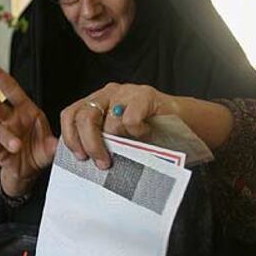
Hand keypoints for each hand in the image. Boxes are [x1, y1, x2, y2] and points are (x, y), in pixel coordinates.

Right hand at [0, 56, 57, 195]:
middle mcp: (12, 120)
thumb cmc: (41, 149)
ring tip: (16, 145)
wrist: (32, 172)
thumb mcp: (53, 144)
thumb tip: (63, 142)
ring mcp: (5, 136)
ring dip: (6, 137)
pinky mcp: (1, 152)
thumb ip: (57, 142)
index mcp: (26, 110)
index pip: (11, 89)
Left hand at [60, 82, 174, 168]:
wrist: (184, 123)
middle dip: (91, 145)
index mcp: (97, 103)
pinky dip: (137, 133)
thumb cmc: (150, 134)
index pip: (70, 115)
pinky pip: (130, 120)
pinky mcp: (145, 95)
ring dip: (119, 142)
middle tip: (103, 163)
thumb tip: (84, 163)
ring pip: (109, 122)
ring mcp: (126, 92)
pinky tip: (146, 134)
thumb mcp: (119, 139)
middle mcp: (108, 94)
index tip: (80, 157)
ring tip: (133, 147)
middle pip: (85, 117)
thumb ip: (101, 144)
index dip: (71, 137)